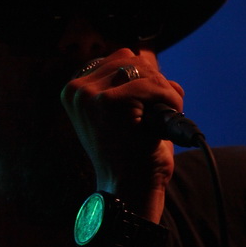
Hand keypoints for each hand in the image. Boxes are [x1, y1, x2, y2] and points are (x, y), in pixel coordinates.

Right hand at [61, 48, 183, 218]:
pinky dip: (171, 101)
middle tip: (158, 114)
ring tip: (160, 121)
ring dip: (164, 93)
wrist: (129, 191)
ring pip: (145, 71)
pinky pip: (155, 85)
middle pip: (131, 59)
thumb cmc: (130, 157)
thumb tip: (149, 55)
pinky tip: (165, 123)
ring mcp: (91, 96)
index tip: (147, 105)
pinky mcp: (111, 103)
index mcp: (75, 91)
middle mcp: (77, 91)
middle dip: (155, 83)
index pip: (119, 59)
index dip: (143, 79)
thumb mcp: (124, 114)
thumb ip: (131, 83)